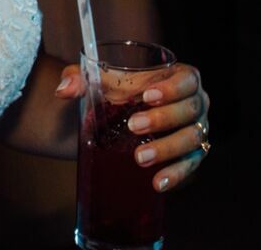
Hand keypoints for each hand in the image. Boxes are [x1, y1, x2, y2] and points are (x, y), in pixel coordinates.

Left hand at [56, 62, 210, 192]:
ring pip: (192, 138)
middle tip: (133, 126)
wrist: (125, 118)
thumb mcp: (103, 83)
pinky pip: (190, 165)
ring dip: (167, 148)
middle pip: (190, 109)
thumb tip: (63, 89)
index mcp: (180, 77)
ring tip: (140, 157)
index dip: (171, 87)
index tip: (146, 95)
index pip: (186, 79)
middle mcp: (196, 103)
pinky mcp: (192, 155)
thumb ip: (80, 79)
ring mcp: (196, 130)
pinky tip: (157, 182)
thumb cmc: (121, 94)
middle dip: (163, 118)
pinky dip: (176, 174)